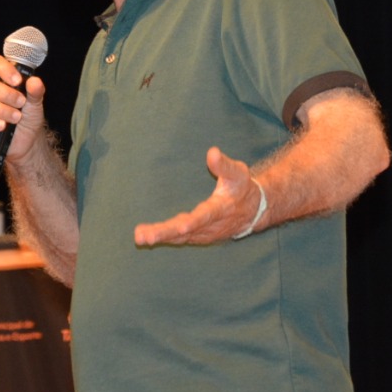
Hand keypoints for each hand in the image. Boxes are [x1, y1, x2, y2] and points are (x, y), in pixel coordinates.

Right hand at [0, 54, 46, 163]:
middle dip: (5, 94)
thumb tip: (35, 81)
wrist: (28, 140)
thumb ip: (36, 91)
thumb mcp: (36, 103)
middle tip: (21, 103)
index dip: (3, 68)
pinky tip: (2, 126)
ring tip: (17, 117)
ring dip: (1, 110)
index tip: (18, 81)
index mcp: (0, 80)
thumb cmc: (29, 117)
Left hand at [134, 147, 261, 245]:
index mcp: (220, 209)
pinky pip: (179, 239)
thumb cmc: (241, 187)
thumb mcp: (238, 173)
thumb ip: (223, 164)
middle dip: (165, 234)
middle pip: (186, 232)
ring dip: (160, 237)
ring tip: (139, 236)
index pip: (205, 216)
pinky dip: (165, 239)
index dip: (193, 222)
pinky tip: (147, 237)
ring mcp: (204, 234)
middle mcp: (211, 226)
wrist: (252, 211)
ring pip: (180, 238)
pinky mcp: (198, 237)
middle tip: (144, 237)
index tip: (180, 227)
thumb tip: (212, 152)